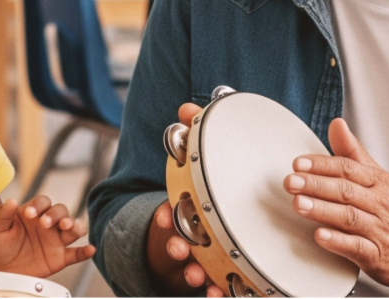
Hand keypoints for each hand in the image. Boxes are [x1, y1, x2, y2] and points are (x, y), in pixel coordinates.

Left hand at [0, 196, 95, 276]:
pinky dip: (85, 251)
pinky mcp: (60, 258)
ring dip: (74, 225)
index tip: (29, 214)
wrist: (1, 271)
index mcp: (34, 213)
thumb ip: (2, 214)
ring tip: (69, 227)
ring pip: (73, 228)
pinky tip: (91, 249)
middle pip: (61, 211)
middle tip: (45, 223)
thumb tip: (12, 201)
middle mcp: (48, 224)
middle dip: (56, 214)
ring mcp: (55, 240)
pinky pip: (76, 254)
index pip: (43, 202)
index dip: (39, 205)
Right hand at [145, 103, 224, 296]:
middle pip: (177, 245)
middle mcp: (190, 236)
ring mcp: (204, 257)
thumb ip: (194, 137)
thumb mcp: (204, 164)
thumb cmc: (211, 192)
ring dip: (193, 275)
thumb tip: (185, 108)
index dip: (165, 217)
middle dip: (175, 248)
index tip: (165, 216)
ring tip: (199, 279)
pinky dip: (218, 292)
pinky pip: (221, 286)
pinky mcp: (223, 272)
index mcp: (185, 211)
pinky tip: (221, 294)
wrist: (221, 225)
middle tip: (178, 248)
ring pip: (194, 270)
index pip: (169, 213)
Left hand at [283, 118, 388, 289]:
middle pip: (345, 190)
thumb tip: (336, 124)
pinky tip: (320, 236)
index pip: (348, 168)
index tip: (298, 163)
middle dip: (316, 185)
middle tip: (292, 182)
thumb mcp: (379, 178)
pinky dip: (338, 242)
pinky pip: (357, 248)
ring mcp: (379, 231)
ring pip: (349, 217)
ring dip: (322, 210)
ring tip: (299, 204)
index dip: (322, 165)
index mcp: (379, 182)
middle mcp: (380, 204)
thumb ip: (353, 152)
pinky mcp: (377, 257)